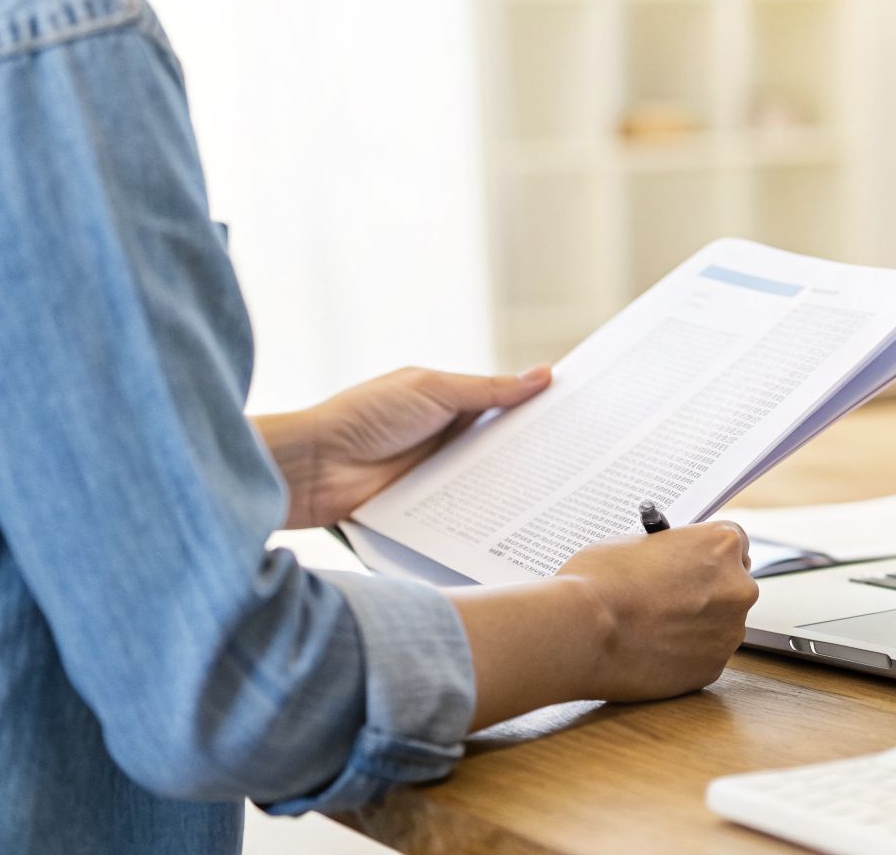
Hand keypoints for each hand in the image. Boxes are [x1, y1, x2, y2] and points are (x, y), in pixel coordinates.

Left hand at [257, 365, 552, 529]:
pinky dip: (488, 513)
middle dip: (536, 450)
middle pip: (502, 445)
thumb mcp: (432, 390)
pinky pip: (465, 512)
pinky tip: (523, 521)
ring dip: (515, 484)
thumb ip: (488, 389)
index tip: (581, 412)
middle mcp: (446, 438)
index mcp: (449, 401)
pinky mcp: (427, 509)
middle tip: (584, 457)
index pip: (505, 402)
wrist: (311, 469)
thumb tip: (543, 375)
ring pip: (489, 480)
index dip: (538, 407)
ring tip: (566, 491)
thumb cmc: (363, 416)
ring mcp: (437, 475)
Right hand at [555, 522, 758, 701]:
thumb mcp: (636, 543)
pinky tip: (652, 652)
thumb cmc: (600, 581)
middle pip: (732, 586)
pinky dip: (685, 656)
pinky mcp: (713, 668)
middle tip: (672, 599)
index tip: (694, 564)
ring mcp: (729, 632)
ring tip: (653, 630)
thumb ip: (668, 552)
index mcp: (721, 545)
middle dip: (707, 592)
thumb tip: (668, 564)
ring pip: (719, 625)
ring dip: (697, 626)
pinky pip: (704, 657)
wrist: (583, 631)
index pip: (733, 543)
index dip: (708, 555)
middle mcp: (738, 587)